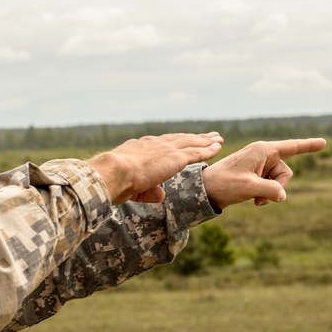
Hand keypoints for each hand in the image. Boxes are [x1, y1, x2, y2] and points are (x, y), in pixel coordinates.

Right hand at [88, 133, 224, 203]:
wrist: (113, 172)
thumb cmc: (114, 181)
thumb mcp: (130, 186)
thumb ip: (148, 191)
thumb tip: (161, 196)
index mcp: (140, 147)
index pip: (161, 143)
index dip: (174, 142)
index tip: (182, 141)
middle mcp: (154, 144)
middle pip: (180, 139)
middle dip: (194, 137)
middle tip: (207, 135)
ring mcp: (166, 149)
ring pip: (191, 143)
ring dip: (206, 141)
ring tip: (217, 139)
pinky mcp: (175, 158)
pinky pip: (197, 152)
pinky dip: (209, 149)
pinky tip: (218, 147)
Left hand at [202, 138, 326, 208]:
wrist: (203, 191)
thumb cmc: (224, 184)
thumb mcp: (250, 187)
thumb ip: (271, 189)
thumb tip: (282, 195)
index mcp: (262, 150)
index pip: (291, 147)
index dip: (308, 145)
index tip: (323, 143)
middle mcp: (261, 154)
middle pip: (285, 172)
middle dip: (278, 186)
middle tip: (260, 196)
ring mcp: (257, 164)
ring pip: (278, 181)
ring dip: (269, 192)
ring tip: (254, 199)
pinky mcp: (253, 174)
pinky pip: (269, 185)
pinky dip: (264, 194)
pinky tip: (253, 200)